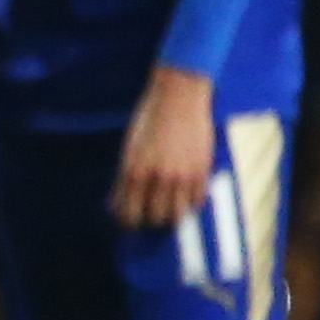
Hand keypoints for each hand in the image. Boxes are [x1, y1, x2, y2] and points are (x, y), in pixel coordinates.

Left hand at [112, 65, 217, 232]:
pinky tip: (184, 195)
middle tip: (149, 214)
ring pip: (177, 215)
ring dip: (170, 215)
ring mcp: (183, 176)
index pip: (129, 213)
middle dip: (149, 219)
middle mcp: (158, 177)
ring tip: (167, 208)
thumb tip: (117, 202)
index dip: (128, 221)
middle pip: (154, 218)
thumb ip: (125, 177)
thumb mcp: (129, 149)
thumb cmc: (148, 120)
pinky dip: (190, 202)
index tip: (129, 221)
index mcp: (134, 172)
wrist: (178, 98)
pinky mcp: (202, 170)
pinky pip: (197, 201)